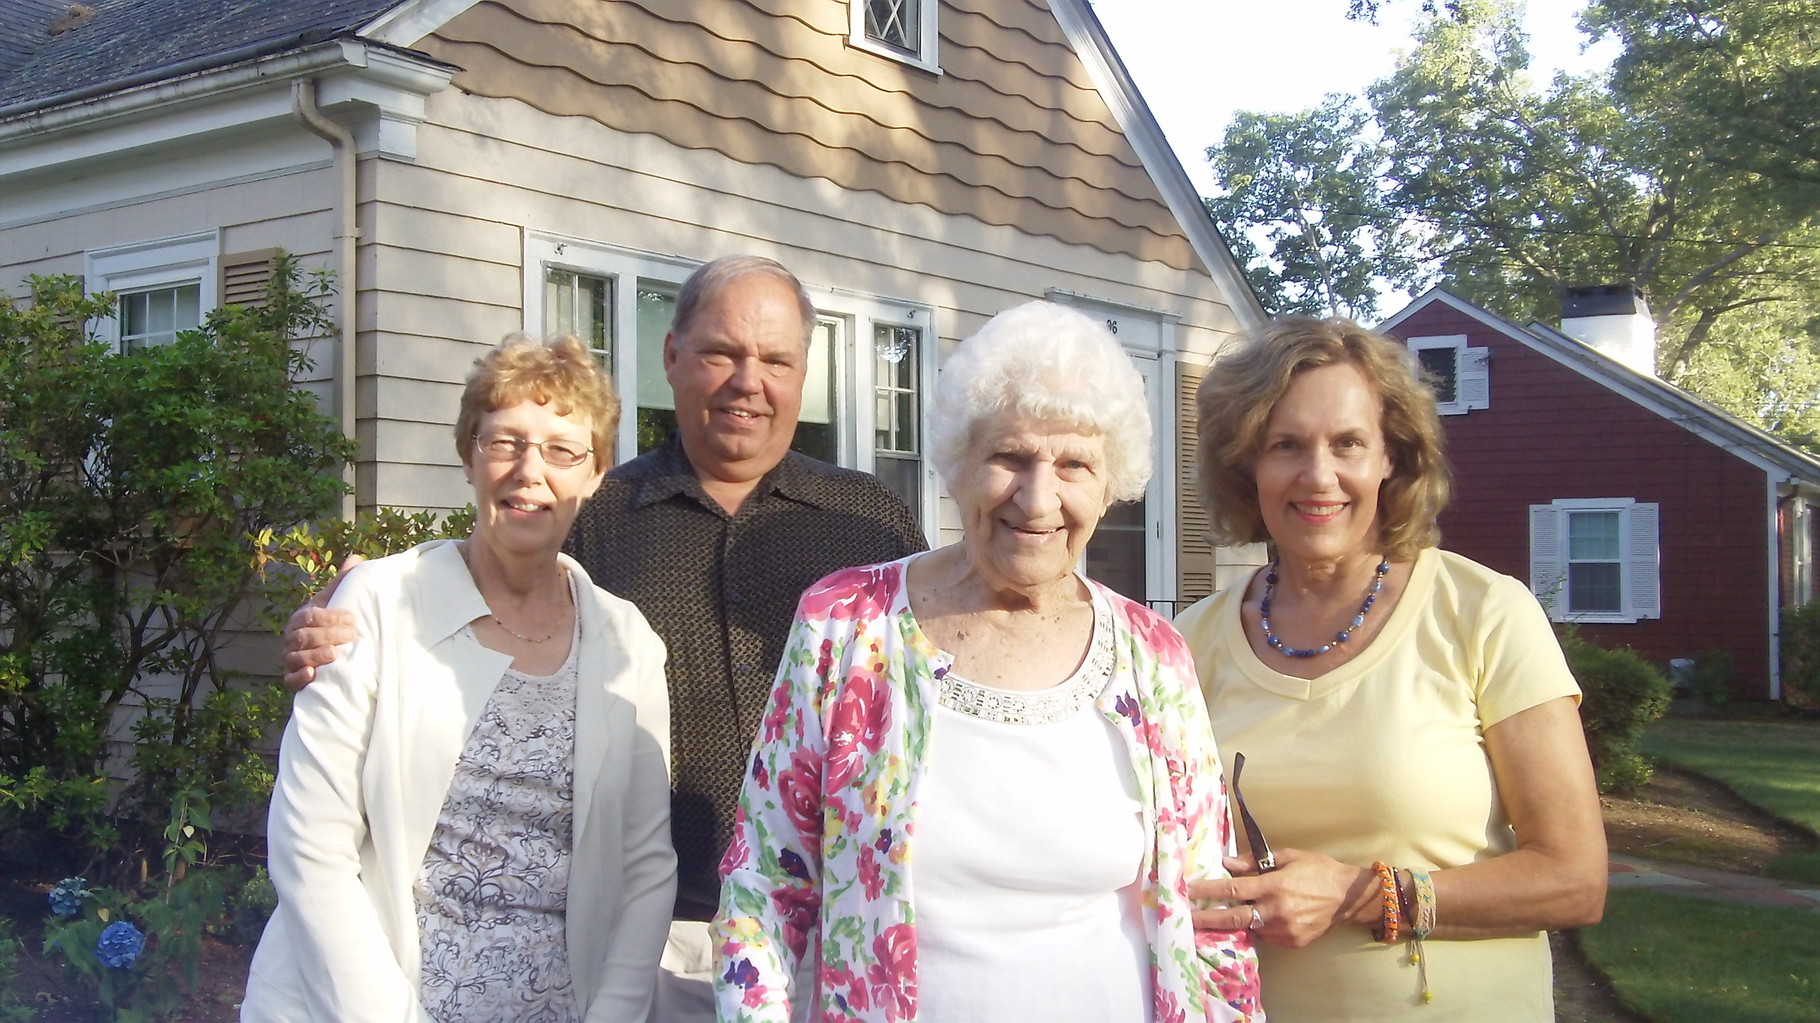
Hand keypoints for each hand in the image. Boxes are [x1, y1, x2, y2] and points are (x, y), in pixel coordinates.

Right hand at [280, 556, 364, 690]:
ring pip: (295, 657)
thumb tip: (357, 559)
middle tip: (352, 636)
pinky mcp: (292, 679)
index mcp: (301, 618)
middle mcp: (291, 638)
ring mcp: (290, 659)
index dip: (330, 617)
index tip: (352, 619)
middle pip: (304, 636)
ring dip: (315, 656)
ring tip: (335, 654)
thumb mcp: (337, 605)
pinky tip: (312, 675)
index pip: (311, 615)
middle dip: (328, 635)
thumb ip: (344, 585)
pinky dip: (299, 678)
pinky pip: (289, 680)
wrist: (325, 656)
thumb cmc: (331, 626)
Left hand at [1189, 848, 1374, 948]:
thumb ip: (1254, 861)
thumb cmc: (1318, 870)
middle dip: (1207, 919)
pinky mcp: (1293, 942)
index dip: (1208, 890)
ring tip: (1214, 919)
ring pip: (1250, 928)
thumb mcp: (1288, 856)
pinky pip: (1267, 936)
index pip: (1233, 890)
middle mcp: (1277, 910)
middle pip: (1233, 918)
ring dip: (1233, 923)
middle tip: (1187, 919)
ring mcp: (1285, 930)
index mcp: (1274, 885)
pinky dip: (1257, 928)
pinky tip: (1254, 920)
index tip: (1189, 890)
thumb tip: (1227, 863)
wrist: (1349, 896)